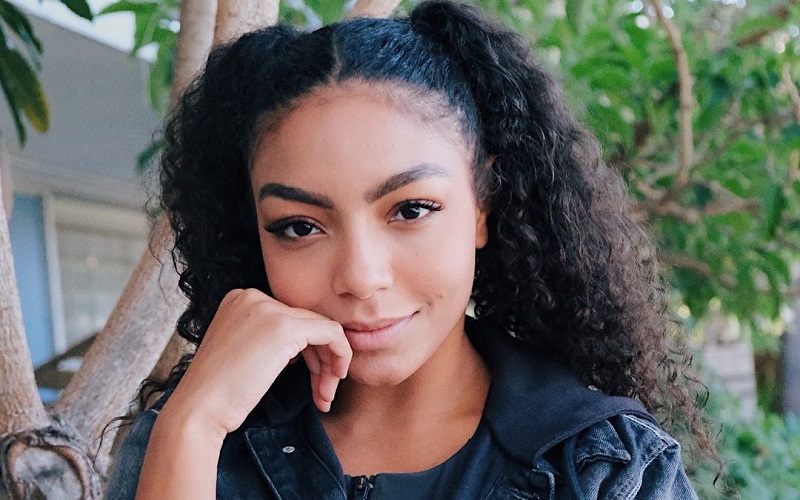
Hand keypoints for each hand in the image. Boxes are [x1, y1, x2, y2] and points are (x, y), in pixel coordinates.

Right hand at [161, 288, 351, 436]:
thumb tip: (306, 348)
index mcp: (240, 299)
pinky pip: (332, 333)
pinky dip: (341, 355)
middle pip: (306, 322)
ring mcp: (269, 309)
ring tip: (324, 395)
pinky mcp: (286, 327)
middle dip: (321, 358)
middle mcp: (253, 296)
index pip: (290, 318)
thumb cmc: (219, 392)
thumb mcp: (243, 352)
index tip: (309, 378)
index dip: (306, 351)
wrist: (199, 408)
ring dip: (330, 363)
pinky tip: (333, 380)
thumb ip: (269, 339)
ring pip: (322, 328)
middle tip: (322, 391)